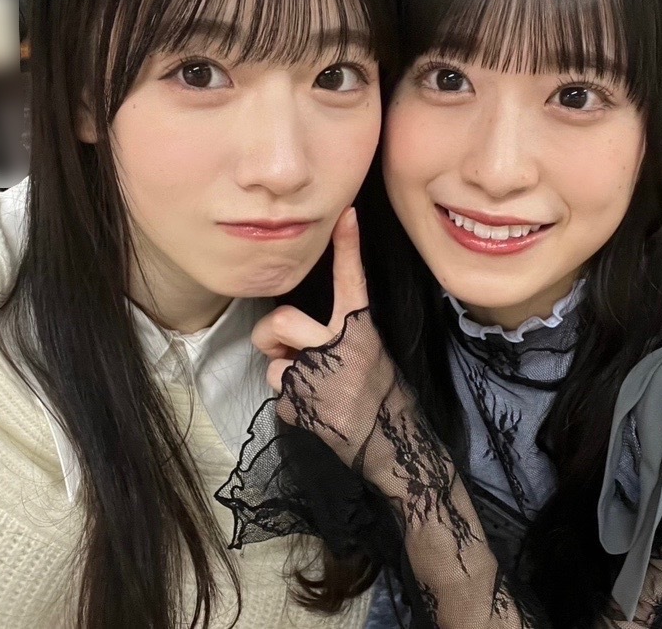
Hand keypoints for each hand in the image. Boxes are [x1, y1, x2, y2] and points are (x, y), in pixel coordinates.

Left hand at [251, 207, 397, 470]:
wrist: (393, 446)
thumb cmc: (382, 397)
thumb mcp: (372, 353)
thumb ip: (340, 335)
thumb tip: (299, 333)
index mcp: (361, 329)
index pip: (352, 279)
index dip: (348, 245)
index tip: (346, 215)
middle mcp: (339, 347)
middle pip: (280, 322)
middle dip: (268, 336)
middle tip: (278, 347)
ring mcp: (318, 378)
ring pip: (275, 366)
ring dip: (284, 377)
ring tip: (312, 390)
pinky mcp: (303, 407)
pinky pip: (281, 398)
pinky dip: (292, 406)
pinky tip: (316, 413)